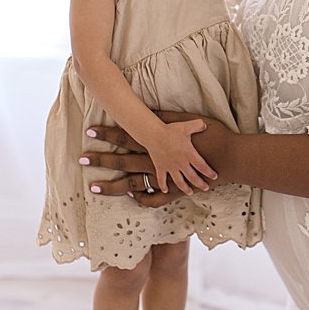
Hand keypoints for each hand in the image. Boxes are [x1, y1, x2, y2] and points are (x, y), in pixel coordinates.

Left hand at [84, 111, 228, 195]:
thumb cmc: (212, 137)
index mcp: (158, 143)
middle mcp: (156, 161)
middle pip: (122, 161)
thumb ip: (169, 117)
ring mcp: (164, 177)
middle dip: (100, 159)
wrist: (228, 159)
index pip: (126, 136)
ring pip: (132, 183)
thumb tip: (151, 111)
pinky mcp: (174, 190)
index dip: (108, 134)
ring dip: (112, 186)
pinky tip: (132, 197)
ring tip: (93, 188)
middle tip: (81, 158)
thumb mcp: (190, 120)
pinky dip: (142, 198)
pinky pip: (154, 198)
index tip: (90, 131)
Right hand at [144, 119, 217, 194]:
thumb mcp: (188, 125)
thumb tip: (206, 125)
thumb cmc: (171, 130)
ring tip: (190, 193)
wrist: (153, 134)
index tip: (215, 177)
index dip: (209, 172)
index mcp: (189, 154)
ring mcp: (170, 167)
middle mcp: (181, 163)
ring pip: (179, 181)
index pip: (202, 166)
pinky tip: (166, 191)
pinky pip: (161, 179)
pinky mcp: (160, 167)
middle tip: (206, 188)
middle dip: (200, 184)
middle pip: (192, 177)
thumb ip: (199, 125)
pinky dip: (163, 186)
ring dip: (185, 188)